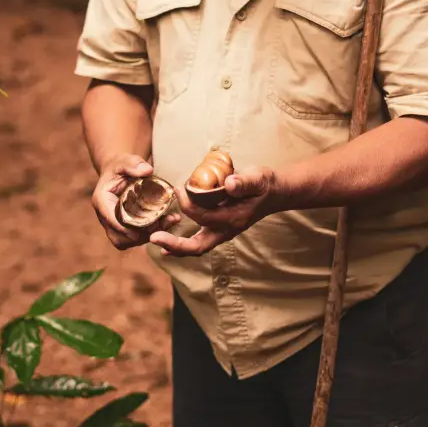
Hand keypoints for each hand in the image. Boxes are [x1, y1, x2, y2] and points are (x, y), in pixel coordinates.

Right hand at [92, 154, 179, 250]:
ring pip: (126, 241)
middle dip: (138, 235)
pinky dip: (149, 235)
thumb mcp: (126, 160)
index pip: (109, 217)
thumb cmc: (122, 166)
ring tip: (166, 223)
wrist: (120, 173)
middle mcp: (105, 215)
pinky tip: (166, 223)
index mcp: (101, 200)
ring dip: (146, 237)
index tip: (138, 232)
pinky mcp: (124, 228)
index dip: (122, 227)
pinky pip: (134, 238)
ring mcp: (113, 224)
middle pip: (117, 235)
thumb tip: (147, 170)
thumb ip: (134, 164)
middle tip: (158, 226)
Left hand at [149, 166, 278, 257]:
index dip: (187, 204)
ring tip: (156, 242)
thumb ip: (244, 182)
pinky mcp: (218, 229)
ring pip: (196, 248)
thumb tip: (229, 184)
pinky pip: (198, 242)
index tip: (178, 188)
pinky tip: (167, 245)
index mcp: (234, 219)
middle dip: (175, 245)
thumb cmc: (263, 184)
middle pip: (198, 247)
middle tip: (154, 238)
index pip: (203, 216)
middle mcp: (226, 230)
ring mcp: (222, 232)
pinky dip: (182, 245)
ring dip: (175, 247)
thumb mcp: (257, 178)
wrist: (273, 193)